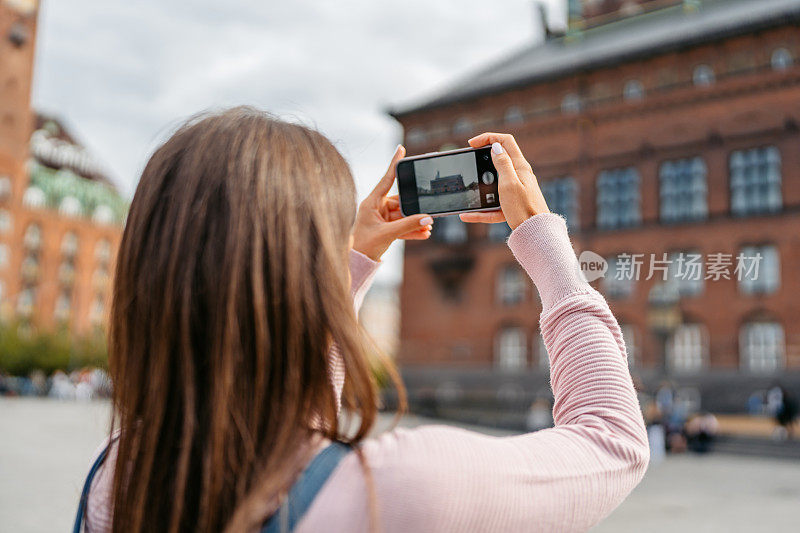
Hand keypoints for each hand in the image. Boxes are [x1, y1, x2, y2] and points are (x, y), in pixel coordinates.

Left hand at [352, 145, 432, 260]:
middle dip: (415, 209)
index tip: (401, 148)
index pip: (387, 179)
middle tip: (429, 214)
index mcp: (371, 202)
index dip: (395, 163)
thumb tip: (427, 218)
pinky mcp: (385, 228)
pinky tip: (424, 233)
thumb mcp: (387, 234)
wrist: (357, 262)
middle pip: (400, 202)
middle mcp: (376, 207)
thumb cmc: (363, 246)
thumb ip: (408, 226)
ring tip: (429, 227)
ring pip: (403, 215)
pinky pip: (401, 225)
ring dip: (415, 221)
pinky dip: (411, 229)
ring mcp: (381, 217)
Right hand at [458, 133, 548, 228]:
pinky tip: (466, 216)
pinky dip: (481, 210)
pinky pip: (493, 205)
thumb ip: (502, 164)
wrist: (536, 233)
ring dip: (480, 185)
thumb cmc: (524, 208)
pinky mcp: (512, 205)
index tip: (471, 144)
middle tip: (469, 162)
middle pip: (499, 161)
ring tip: (467, 190)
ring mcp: (516, 190)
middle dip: (482, 159)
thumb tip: (496, 147)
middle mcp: (519, 176)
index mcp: (519, 166)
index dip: (488, 138)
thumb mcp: (509, 183)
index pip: (505, 141)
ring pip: (493, 184)